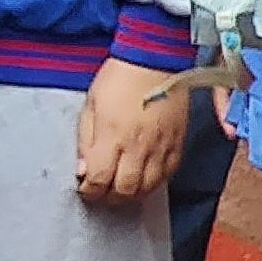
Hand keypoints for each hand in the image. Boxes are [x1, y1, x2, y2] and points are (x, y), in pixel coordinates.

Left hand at [74, 57, 186, 203]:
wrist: (155, 62)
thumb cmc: (117, 80)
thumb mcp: (90, 107)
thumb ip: (85, 141)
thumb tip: (82, 170)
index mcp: (113, 137)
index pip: (100, 180)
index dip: (89, 191)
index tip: (84, 189)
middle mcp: (139, 148)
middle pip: (126, 191)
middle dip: (109, 198)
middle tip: (100, 194)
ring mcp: (162, 148)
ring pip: (149, 188)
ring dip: (132, 195)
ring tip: (119, 190)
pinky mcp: (178, 145)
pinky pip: (168, 176)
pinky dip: (153, 184)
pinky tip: (142, 181)